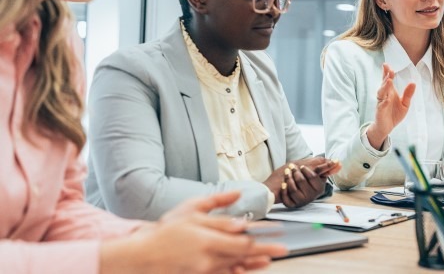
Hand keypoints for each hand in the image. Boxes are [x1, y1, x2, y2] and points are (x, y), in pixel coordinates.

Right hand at [101, 191, 287, 272]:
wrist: (142, 257)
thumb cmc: (166, 231)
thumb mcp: (190, 210)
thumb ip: (216, 204)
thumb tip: (238, 195)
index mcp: (208, 239)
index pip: (243, 239)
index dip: (263, 237)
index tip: (278, 234)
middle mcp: (209, 257)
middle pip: (243, 254)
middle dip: (265, 251)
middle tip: (283, 249)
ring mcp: (205, 270)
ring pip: (236, 266)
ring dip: (254, 263)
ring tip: (269, 260)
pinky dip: (237, 272)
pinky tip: (246, 269)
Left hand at [264, 157, 340, 207]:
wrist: (289, 186)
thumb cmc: (304, 177)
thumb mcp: (316, 171)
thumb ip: (326, 167)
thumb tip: (339, 163)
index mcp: (319, 188)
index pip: (313, 177)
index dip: (306, 170)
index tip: (301, 166)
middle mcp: (311, 197)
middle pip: (302, 181)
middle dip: (295, 172)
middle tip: (291, 167)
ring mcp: (301, 201)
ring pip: (293, 190)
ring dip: (288, 179)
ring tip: (286, 172)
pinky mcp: (292, 205)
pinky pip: (286, 199)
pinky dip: (284, 190)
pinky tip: (283, 184)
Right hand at [365, 63, 415, 148]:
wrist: (387, 127)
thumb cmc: (394, 114)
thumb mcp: (405, 104)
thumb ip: (408, 94)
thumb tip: (413, 83)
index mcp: (390, 92)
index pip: (387, 80)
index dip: (387, 72)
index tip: (387, 65)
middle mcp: (384, 95)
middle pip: (384, 84)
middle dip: (386, 77)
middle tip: (389, 70)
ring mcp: (381, 103)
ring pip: (381, 93)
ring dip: (384, 87)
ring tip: (388, 81)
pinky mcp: (380, 111)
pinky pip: (381, 105)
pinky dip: (384, 102)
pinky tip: (387, 99)